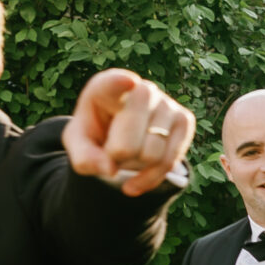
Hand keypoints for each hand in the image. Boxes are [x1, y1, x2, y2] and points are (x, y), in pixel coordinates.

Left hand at [63, 70, 194, 195]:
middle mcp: (142, 90)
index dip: (120, 83)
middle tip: (110, 153)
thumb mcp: (79, 144)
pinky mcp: (185, 120)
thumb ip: (84, 157)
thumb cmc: (97, 133)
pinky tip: (136, 182)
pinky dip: (150, 179)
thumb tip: (110, 169)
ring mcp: (167, 103)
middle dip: (118, 157)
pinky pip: (170, 162)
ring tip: (126, 158)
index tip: (128, 82)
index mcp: (107, 87)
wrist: (121, 135)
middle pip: (129, 141)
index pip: (114, 83)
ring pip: (151, 155)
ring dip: (134, 166)